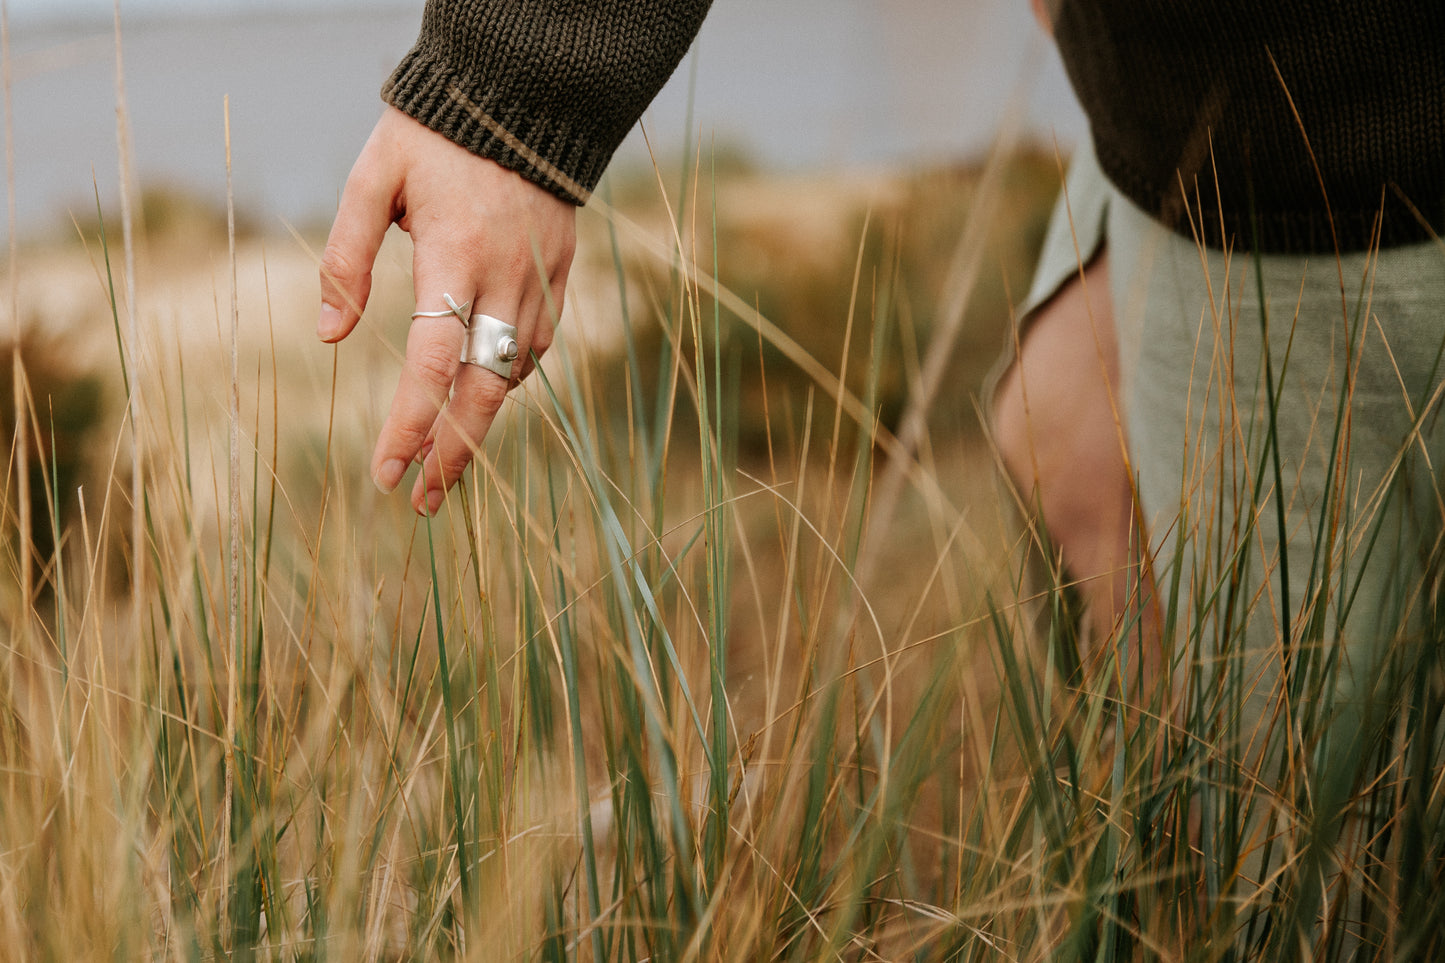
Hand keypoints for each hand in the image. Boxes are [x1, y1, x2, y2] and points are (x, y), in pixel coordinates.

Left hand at [319, 106, 576, 513]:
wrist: (525, 96)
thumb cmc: (435, 135)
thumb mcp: (371, 178)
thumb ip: (347, 257)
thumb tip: (331, 335)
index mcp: (457, 255)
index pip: (434, 362)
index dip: (411, 426)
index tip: (385, 472)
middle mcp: (507, 278)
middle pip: (484, 390)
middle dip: (453, 453)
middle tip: (421, 502)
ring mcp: (541, 281)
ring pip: (513, 374)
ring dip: (479, 423)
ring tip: (444, 460)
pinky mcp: (560, 276)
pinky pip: (535, 345)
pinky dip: (506, 378)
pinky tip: (479, 394)